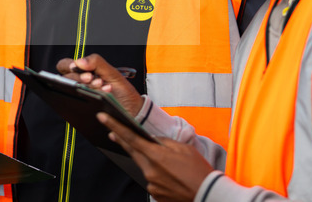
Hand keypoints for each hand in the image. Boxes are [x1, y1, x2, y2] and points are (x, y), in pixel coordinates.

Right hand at [56, 53, 143, 115]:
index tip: (77, 67)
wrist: (134, 111)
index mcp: (84, 73)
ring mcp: (82, 99)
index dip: (67, 65)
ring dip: (88, 86)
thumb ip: (97, 62)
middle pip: (67, 79)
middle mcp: (81, 86)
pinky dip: (93, 97)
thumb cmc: (123, 92)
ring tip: (103, 86)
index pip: (65, 66)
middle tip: (91, 78)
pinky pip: (80, 106)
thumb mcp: (112, 73)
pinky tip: (105, 94)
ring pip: (73, 91)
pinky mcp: (85, 112)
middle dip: (80, 77)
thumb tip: (79, 61)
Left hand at [99, 112, 213, 201]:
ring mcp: (151, 184)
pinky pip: (150, 178)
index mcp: (157, 156)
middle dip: (122, 141)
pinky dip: (154, 172)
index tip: (103, 118)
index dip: (115, 126)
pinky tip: (168, 173)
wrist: (208, 194)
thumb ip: (164, 142)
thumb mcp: (183, 148)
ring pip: (142, 165)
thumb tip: (151, 138)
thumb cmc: (199, 171)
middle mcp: (150, 171)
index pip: (130, 138)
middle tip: (112, 131)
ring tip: (159, 157)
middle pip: (131, 151)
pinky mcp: (154, 193)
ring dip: (144, 158)